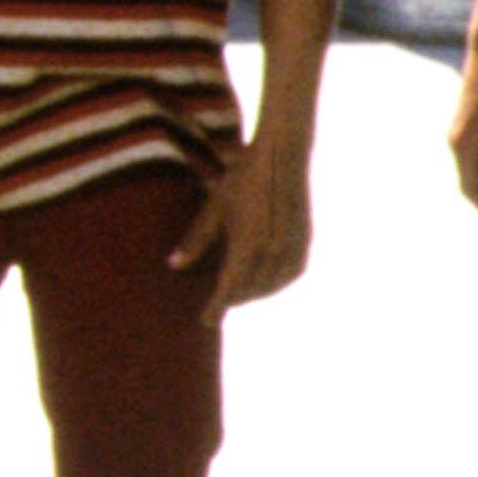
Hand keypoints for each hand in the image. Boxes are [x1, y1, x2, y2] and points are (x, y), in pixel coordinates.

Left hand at [174, 129, 313, 325]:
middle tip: (220, 303)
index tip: (206, 321)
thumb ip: (196, 240)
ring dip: (254, 293)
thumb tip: (173, 265)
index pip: (228, 291)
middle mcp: (270, 252)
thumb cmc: (242, 178)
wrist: (282, 155)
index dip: (216, 308)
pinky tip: (266, 280)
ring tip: (240, 292)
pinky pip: (290, 275)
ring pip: (270, 287)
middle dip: (233, 299)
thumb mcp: (214, 207)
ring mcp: (290, 248)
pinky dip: (276, 282)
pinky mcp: (304, 242)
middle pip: (248, 291)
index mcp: (245, 245)